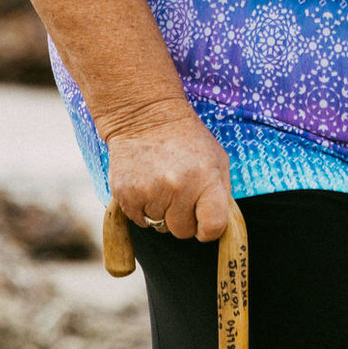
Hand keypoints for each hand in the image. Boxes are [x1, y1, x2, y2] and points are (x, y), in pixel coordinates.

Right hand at [105, 104, 232, 240]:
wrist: (146, 116)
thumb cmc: (188, 141)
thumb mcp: (217, 160)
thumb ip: (222, 194)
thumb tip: (220, 228)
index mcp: (205, 179)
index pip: (213, 227)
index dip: (210, 230)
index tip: (205, 223)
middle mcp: (177, 187)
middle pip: (183, 232)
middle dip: (184, 219)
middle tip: (181, 194)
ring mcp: (149, 191)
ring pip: (159, 227)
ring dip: (162, 213)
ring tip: (163, 184)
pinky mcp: (125, 193)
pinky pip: (139, 221)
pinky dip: (144, 210)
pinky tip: (147, 185)